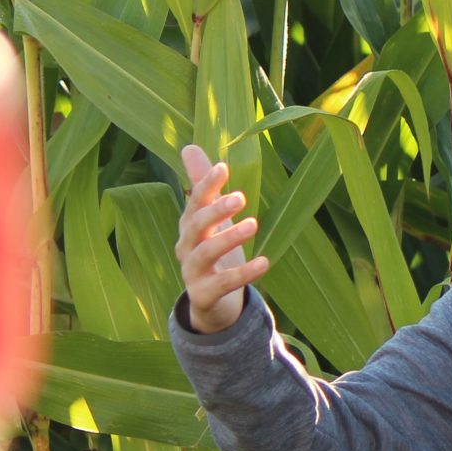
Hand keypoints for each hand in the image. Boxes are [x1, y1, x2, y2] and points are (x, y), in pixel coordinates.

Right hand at [175, 144, 271, 332]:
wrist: (210, 303)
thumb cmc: (213, 252)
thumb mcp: (209, 219)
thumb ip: (202, 186)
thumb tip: (189, 146)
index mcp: (189, 225)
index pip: (194, 201)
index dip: (206, 185)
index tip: (223, 167)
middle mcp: (186, 246)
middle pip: (195, 225)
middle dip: (215, 210)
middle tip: (241, 197)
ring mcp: (192, 272)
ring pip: (206, 253)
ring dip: (228, 238)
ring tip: (253, 224)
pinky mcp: (203, 295)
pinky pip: (222, 283)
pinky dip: (244, 274)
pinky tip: (265, 262)